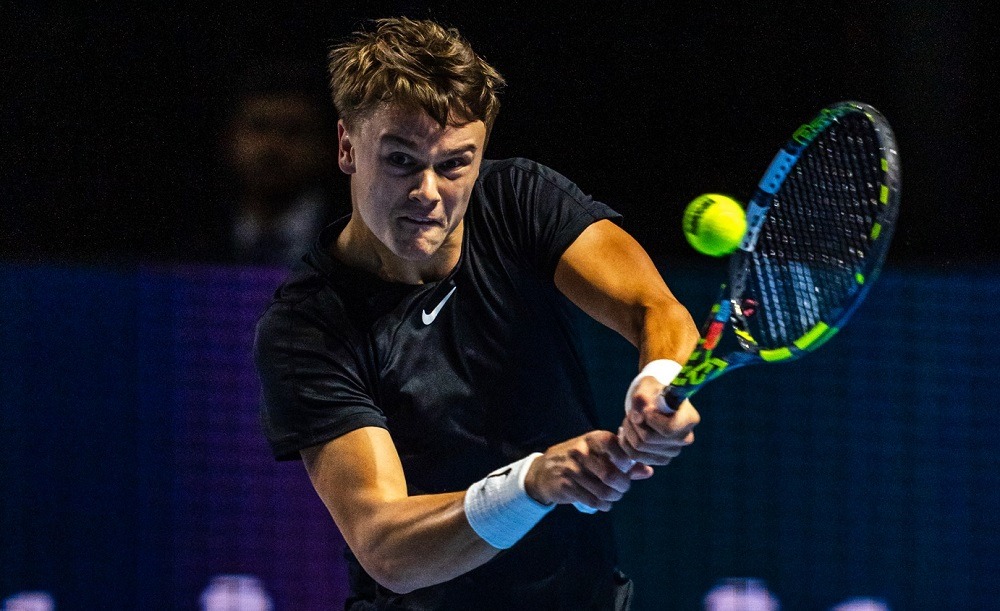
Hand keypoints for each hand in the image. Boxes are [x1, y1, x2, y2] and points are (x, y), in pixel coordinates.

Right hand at [524, 430, 653, 511]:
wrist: (544, 470)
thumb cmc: (578, 460)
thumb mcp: (598, 453)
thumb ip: (624, 462)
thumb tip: (648, 471)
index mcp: (593, 439)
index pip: (617, 448)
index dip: (627, 464)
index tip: (627, 470)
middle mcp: (581, 451)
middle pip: (612, 475)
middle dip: (622, 486)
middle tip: (622, 487)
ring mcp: (572, 469)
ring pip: (603, 491)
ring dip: (613, 497)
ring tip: (612, 496)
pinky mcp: (566, 486)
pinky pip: (593, 501)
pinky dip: (603, 505)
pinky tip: (603, 503)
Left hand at [618, 376, 699, 464]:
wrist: (653, 402)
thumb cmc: (652, 392)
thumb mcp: (646, 386)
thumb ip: (641, 398)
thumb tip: (638, 418)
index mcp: (689, 419)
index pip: (668, 429)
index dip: (650, 420)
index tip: (645, 409)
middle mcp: (685, 438)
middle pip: (648, 439)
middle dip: (634, 423)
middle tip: (632, 412)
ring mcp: (674, 451)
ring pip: (639, 448)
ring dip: (628, 431)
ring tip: (630, 419)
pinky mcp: (661, 459)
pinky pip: (635, 456)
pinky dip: (626, 442)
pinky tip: (628, 431)